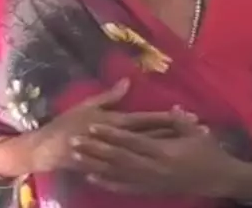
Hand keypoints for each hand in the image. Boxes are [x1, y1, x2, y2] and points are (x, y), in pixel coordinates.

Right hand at [11, 80, 188, 175]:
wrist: (52, 150)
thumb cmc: (69, 124)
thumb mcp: (88, 105)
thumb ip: (109, 96)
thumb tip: (127, 82)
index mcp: (118, 123)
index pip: (149, 120)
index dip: (169, 117)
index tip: (188, 114)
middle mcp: (124, 141)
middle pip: (157, 137)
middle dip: (179, 133)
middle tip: (200, 128)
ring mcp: (121, 157)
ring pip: (153, 153)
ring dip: (172, 148)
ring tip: (193, 145)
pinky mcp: (118, 169)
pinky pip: (142, 168)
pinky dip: (159, 164)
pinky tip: (172, 166)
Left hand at [70, 109, 245, 197]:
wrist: (220, 180)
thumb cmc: (210, 153)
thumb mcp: (198, 132)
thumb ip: (180, 120)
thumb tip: (169, 106)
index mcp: (164, 151)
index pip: (132, 141)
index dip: (111, 134)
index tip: (92, 126)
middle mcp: (154, 168)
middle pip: (118, 158)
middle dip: (95, 150)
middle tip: (73, 142)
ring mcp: (151, 182)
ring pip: (118, 175)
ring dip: (96, 166)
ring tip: (76, 158)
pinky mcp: (151, 191)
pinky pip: (126, 188)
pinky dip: (108, 183)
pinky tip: (92, 178)